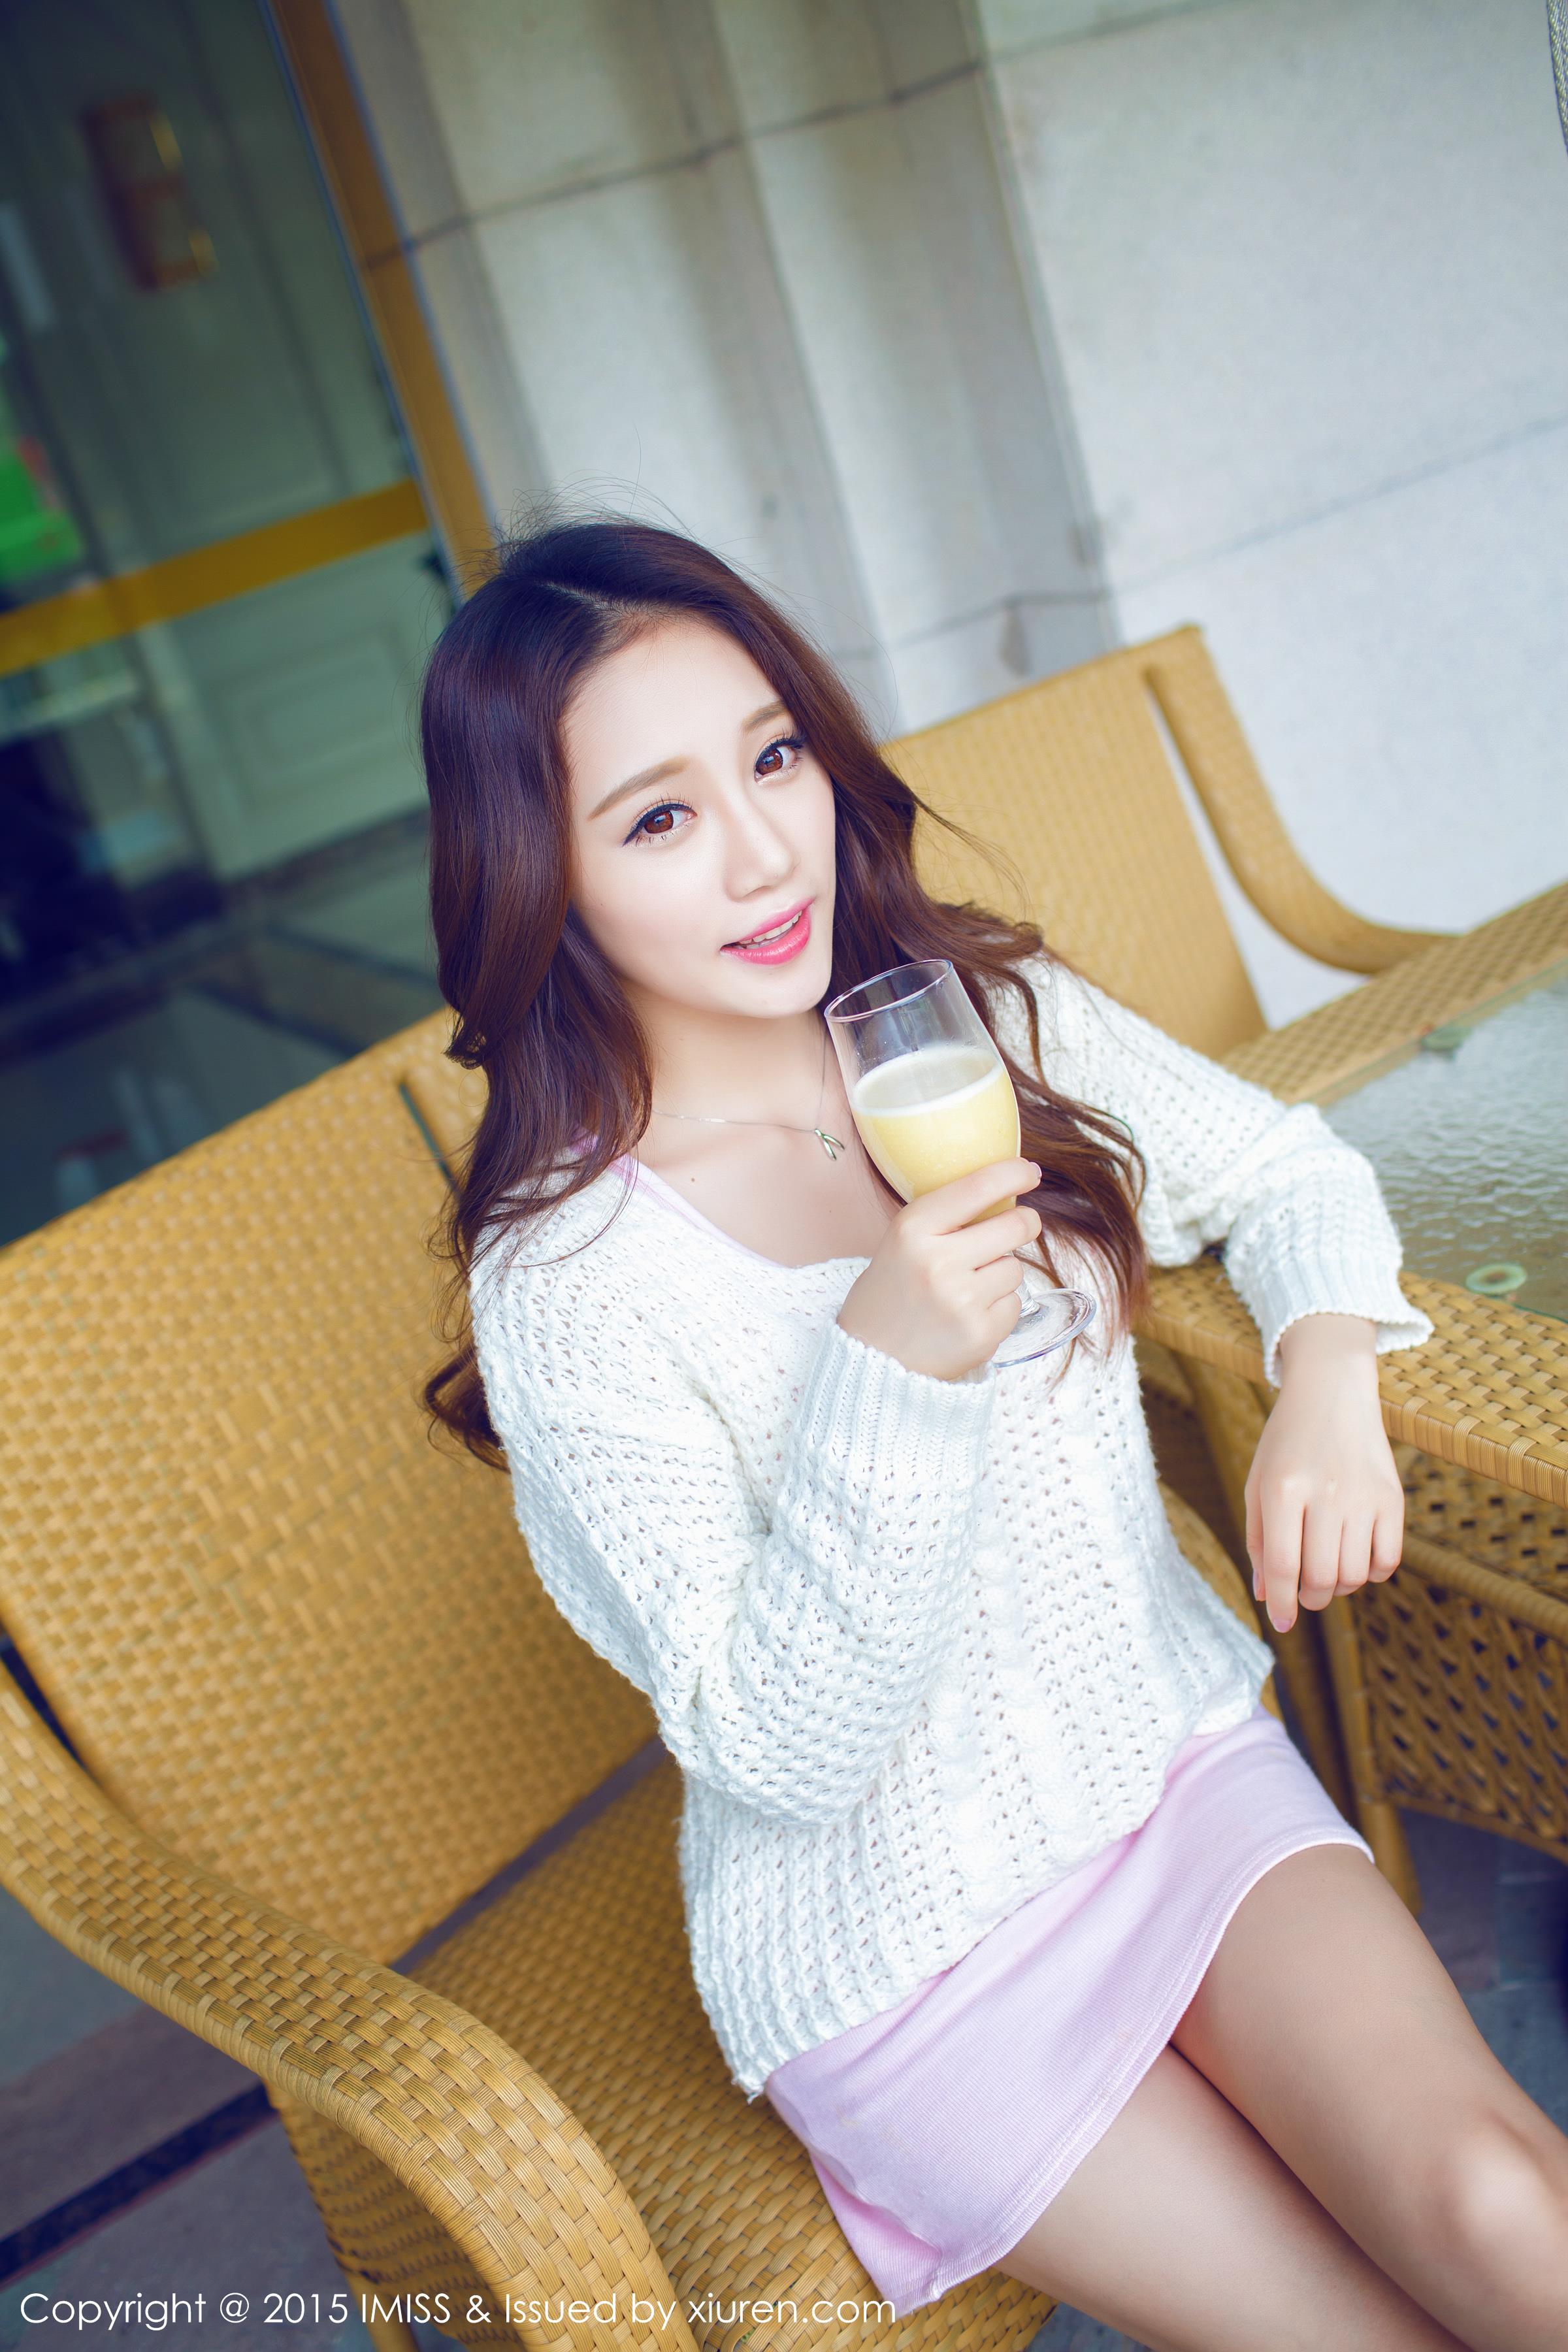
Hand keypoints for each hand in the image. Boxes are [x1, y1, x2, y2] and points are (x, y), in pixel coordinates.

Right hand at [837, 1159, 1042, 1381]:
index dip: (1012, 1174)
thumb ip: (946, 1218)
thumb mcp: (903, 1242)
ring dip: (1002, 1272)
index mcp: (913, 1229)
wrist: (872, 1358)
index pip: (977, 1188)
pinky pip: (1014, 1303)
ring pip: (1015, 1267)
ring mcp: (961, 1300)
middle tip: (1022, 1225)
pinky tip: (970, 1314)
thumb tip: (1006, 1193)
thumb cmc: (891, 1293)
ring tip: (969, 1288)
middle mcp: (938, 1262)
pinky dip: (999, 1306)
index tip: (1030, 1171)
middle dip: (1025, 1223)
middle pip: (1014, 1226)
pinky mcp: (980, 1333)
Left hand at [1245, 1314, 1405, 1633]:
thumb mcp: (1259, 1483)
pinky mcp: (1394, 1498)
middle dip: (1310, 1599)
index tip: (1283, 1625)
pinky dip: (1371, 1572)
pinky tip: (1356, 1556)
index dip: (1283, 1605)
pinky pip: (1387, 1561)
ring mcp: (1364, 1495)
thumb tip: (1268, 1596)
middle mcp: (1326, 1493)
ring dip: (1339, 1586)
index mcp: (1283, 1489)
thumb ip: (1260, 1541)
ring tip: (1327, 1569)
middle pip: (1321, 1578)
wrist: (1333, 1392)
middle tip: (1305, 1593)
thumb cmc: (1286, 1443)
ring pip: (1354, 1575)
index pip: (1284, 1567)